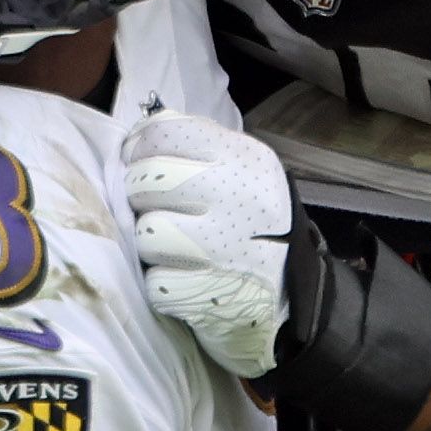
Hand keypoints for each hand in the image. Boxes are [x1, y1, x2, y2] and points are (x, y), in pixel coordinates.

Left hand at [123, 111, 294, 378]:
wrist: (295, 291)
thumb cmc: (254, 222)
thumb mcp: (241, 169)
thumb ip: (194, 145)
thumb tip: (135, 138)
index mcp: (244, 160)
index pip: (164, 134)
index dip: (139, 150)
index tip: (141, 164)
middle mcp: (238, 199)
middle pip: (147, 182)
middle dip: (140, 199)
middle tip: (156, 209)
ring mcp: (224, 250)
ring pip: (147, 233)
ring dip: (151, 245)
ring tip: (172, 247)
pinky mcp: (208, 295)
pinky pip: (155, 282)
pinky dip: (163, 284)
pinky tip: (184, 278)